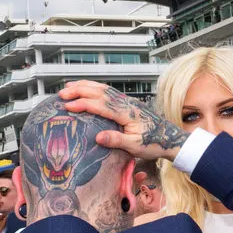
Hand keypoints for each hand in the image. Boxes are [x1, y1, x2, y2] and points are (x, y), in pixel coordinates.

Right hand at [59, 81, 188, 161]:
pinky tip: (86, 89)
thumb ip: (117, 140)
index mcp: (127, 113)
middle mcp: (126, 103)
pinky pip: (108, 91)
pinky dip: (94, 88)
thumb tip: (98, 137)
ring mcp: (127, 101)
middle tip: (61, 94)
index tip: (67, 106)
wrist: (170, 138)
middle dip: (79, 90)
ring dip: (85, 86)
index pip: (101, 105)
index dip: (83, 104)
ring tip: (68, 87)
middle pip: (100, 92)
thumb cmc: (154, 143)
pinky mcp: (128, 103)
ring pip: (103, 89)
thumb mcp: (135, 147)